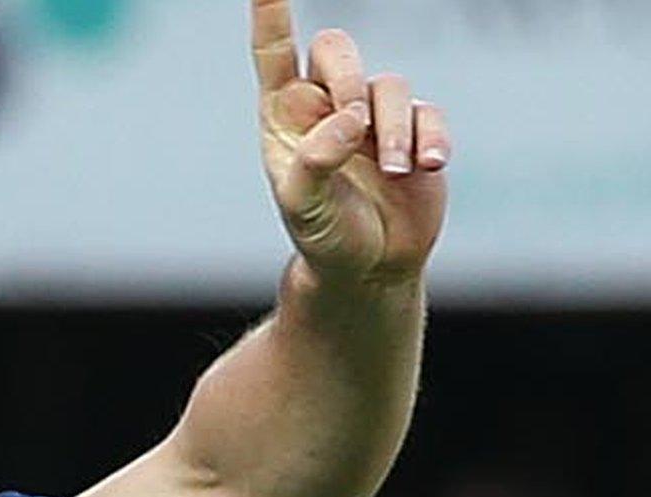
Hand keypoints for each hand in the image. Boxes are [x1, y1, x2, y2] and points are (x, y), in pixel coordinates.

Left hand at [253, 0, 449, 284]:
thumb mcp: (302, 207)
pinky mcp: (414, 132)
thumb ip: (314, 161)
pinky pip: (428, 113)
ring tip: (393, 171)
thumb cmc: (323, 237)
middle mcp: (326, 108)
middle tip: (356, 122)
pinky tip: (428, 168)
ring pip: (389, 85)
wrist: (368, 268)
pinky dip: (430, 137)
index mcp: (285, 119)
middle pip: (338, 50)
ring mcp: (372, 117)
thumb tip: (349, 118)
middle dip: (349, 75)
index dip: (271, 15)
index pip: (274, 55)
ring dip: (393, 129)